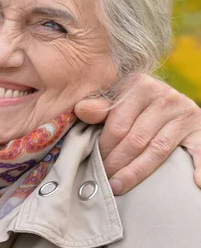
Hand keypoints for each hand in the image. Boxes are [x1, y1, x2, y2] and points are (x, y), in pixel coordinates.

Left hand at [74, 73, 200, 194]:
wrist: (169, 101)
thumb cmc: (134, 104)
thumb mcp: (117, 100)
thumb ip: (100, 107)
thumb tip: (81, 111)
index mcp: (139, 85)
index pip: (117, 124)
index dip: (104, 147)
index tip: (94, 164)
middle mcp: (165, 95)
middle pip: (136, 139)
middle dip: (117, 163)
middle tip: (104, 180)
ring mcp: (185, 112)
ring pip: (158, 149)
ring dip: (136, 172)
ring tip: (119, 186)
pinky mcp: (200, 128)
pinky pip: (199, 150)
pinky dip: (200, 167)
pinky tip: (195, 182)